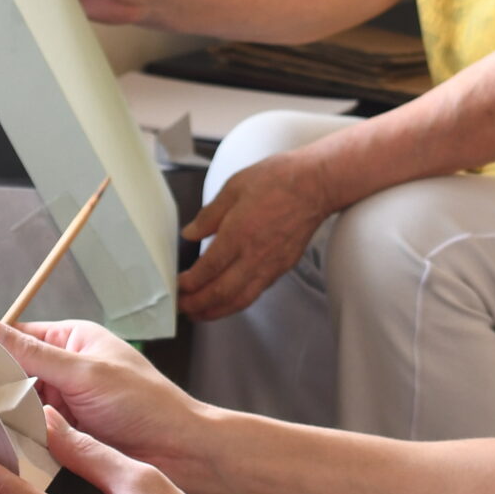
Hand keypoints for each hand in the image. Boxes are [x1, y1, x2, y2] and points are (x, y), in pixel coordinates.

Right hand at [0, 316, 214, 488]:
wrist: (184, 453)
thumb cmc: (148, 404)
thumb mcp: (85, 372)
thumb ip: (32, 352)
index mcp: (73, 340)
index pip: (16, 336)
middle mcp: (66, 370)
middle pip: (11, 374)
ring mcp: (66, 404)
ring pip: (17, 407)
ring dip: (3, 417)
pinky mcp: (68, 436)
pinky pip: (31, 435)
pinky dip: (18, 441)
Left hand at [179, 154, 337, 321]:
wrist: (317, 185)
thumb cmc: (279, 179)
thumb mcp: (234, 187)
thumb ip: (209, 215)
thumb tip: (190, 232)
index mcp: (238, 234)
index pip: (207, 269)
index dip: (189, 283)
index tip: (177, 285)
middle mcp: (254, 255)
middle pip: (221, 293)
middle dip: (198, 305)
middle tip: (182, 308)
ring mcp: (270, 265)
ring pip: (240, 299)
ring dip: (217, 311)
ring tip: (200, 314)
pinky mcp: (283, 267)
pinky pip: (256, 292)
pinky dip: (237, 302)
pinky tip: (228, 300)